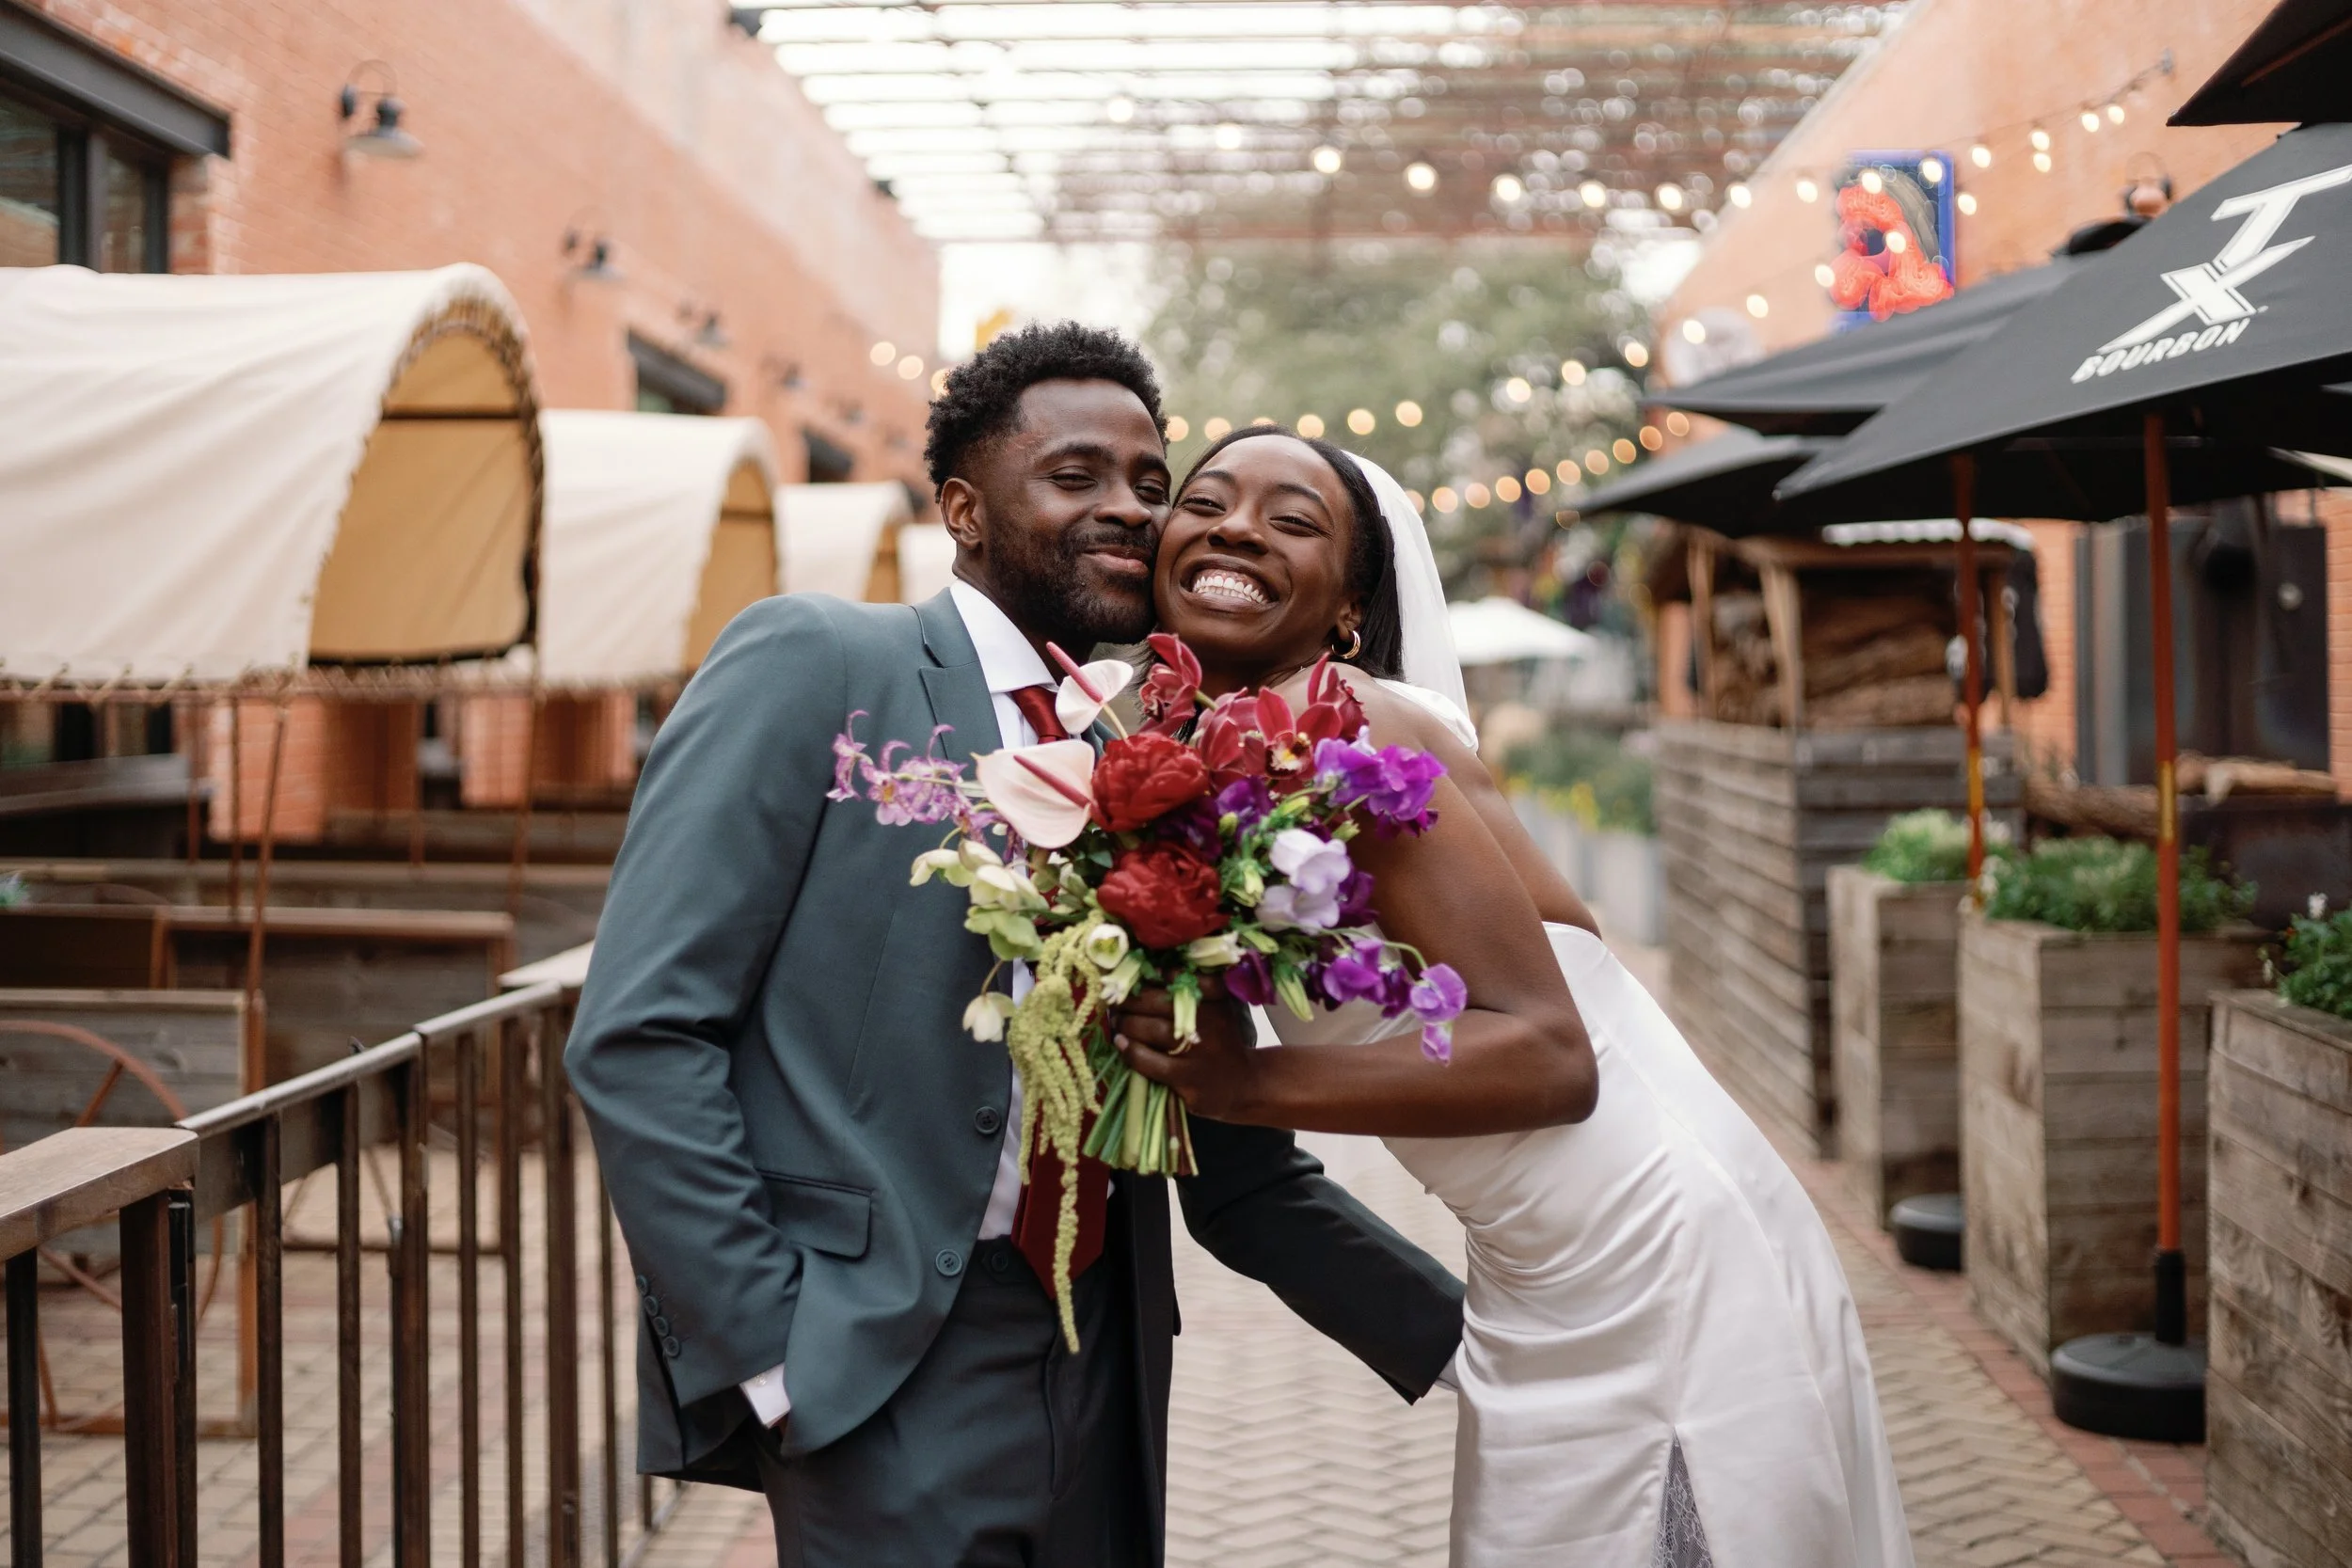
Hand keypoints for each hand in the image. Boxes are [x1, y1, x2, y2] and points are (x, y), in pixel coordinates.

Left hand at [1110, 976, 1260, 1122]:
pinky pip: (1150, 1061)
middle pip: (1161, 1002)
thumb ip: (1193, 989)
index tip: (1141, 975)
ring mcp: (1199, 1052)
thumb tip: (1151, 972)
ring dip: (1127, 1024)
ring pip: (1152, 1030)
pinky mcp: (1187, 1078)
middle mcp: (1210, 1022)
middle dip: (1131, 1000)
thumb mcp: (1217, 1009)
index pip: (1185, 978)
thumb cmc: (1219, 1041)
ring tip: (1117, 1022)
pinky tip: (1121, 1044)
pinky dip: (1131, 1050)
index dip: (1160, 974)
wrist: (1242, 1085)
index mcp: (1217, 1000)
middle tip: (1117, 1001)